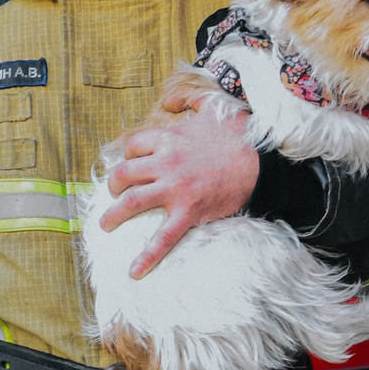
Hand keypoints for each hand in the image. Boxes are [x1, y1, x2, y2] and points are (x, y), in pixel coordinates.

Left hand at [98, 102, 259, 278]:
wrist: (263, 163)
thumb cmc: (239, 135)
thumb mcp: (213, 105)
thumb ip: (188, 98)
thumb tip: (169, 100)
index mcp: (169, 138)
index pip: (133, 146)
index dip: (129, 156)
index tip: (133, 164)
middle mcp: (166, 163)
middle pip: (123, 173)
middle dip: (114, 185)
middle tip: (114, 193)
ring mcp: (175, 189)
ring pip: (131, 202)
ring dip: (113, 215)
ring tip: (105, 225)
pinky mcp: (188, 212)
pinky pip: (163, 238)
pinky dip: (147, 256)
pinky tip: (134, 271)